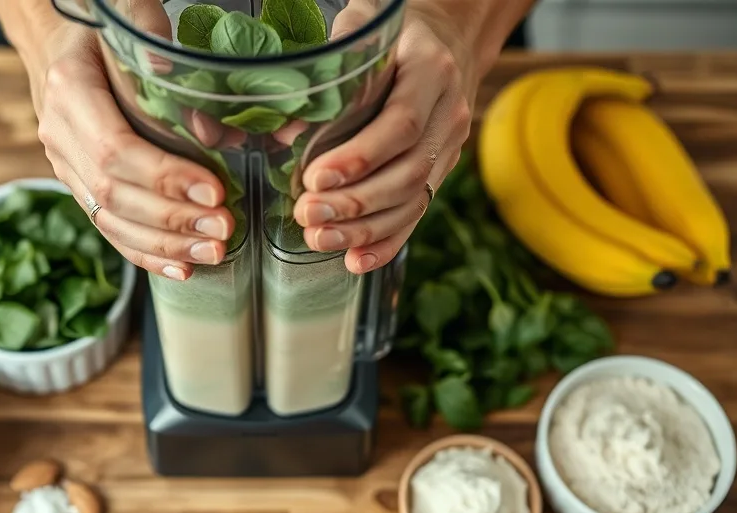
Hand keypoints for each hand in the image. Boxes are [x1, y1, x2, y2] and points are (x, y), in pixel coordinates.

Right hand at [27, 15, 234, 280]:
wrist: (55, 41)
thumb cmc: (102, 30)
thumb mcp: (132, 18)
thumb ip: (165, 56)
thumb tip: (209, 129)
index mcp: (70, 90)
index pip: (115, 149)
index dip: (166, 177)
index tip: (214, 190)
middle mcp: (59, 133)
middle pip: (114, 194)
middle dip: (173, 219)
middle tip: (224, 228)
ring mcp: (64, 165)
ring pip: (109, 220)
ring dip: (165, 244)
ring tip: (214, 252)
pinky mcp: (77, 186)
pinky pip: (108, 229)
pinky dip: (146, 253)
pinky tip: (182, 268)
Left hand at [294, 4, 477, 273]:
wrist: (446, 37)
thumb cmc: (392, 32)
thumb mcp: (361, 27)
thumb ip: (327, 69)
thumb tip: (285, 131)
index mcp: (430, 70)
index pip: (401, 123)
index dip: (359, 157)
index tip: (316, 177)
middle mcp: (449, 111)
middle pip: (409, 171)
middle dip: (355, 201)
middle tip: (307, 214)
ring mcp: (450, 146)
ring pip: (414, 200)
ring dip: (365, 228)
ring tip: (320, 239)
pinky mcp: (441, 170)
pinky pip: (417, 213)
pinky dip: (387, 242)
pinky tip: (356, 260)